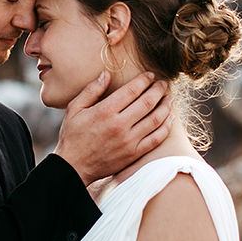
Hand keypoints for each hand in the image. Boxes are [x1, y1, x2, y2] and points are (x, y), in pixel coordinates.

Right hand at [53, 71, 172, 184]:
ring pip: (155, 119)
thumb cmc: (72, 136)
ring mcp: (129, 140)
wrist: (73, 166)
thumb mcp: (74, 109)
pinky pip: (156, 138)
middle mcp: (119, 125)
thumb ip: (91, 90)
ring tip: (169, 98)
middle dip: (158, 90)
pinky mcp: (134, 153)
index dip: (144, 80)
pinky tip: (169, 119)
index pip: (132, 90)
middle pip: (147, 102)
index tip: (150, 75)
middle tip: (163, 84)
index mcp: (105, 111)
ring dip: (166, 106)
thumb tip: (106, 74)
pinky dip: (166, 127)